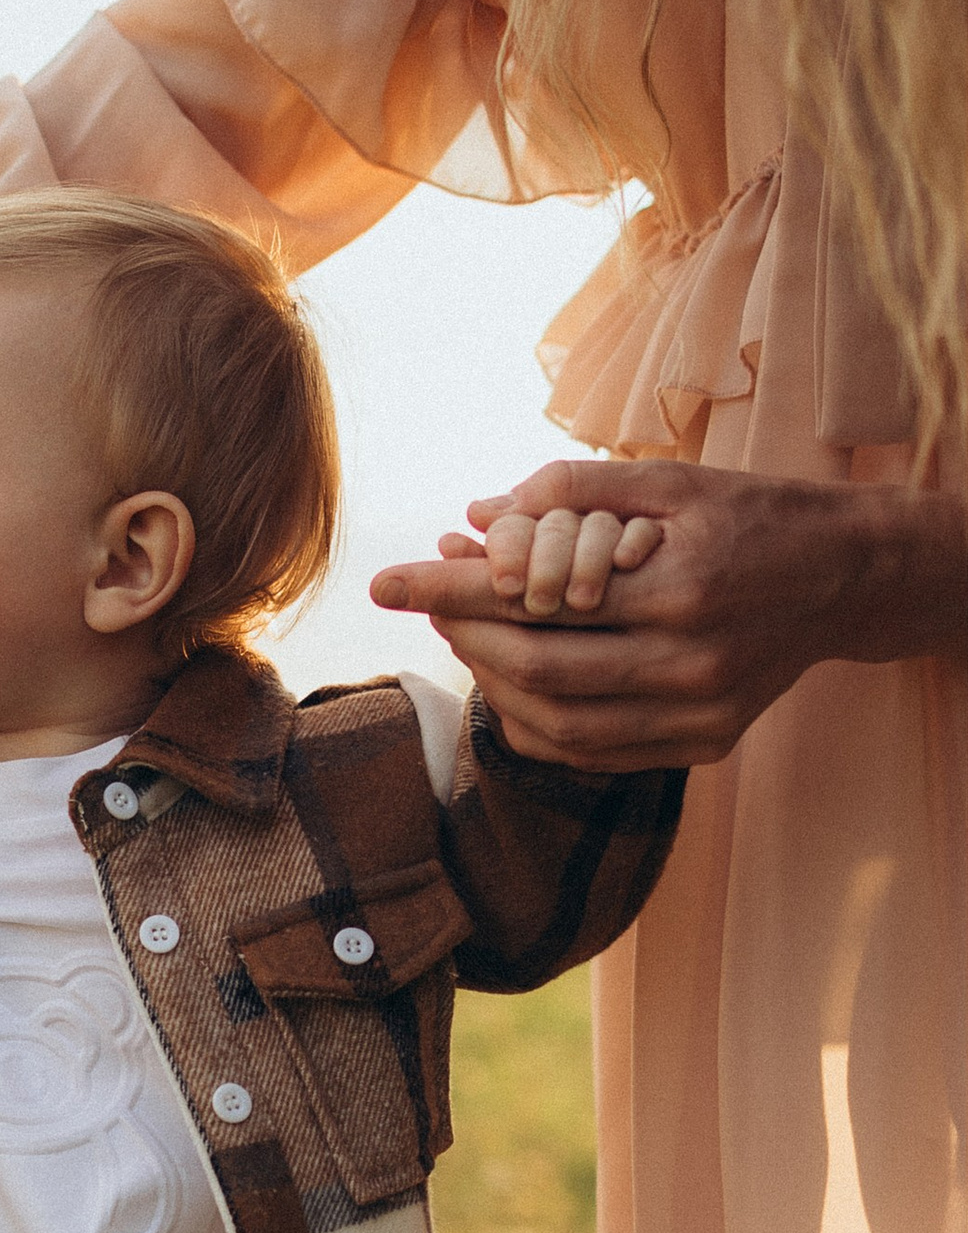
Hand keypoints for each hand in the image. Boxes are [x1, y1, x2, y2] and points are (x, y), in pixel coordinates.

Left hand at [370, 458, 966, 768]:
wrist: (847, 578)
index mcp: (680, 585)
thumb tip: (476, 514)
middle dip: (465, 636)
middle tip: (430, 603)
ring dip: (493, 683)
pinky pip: (593, 752)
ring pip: (558, 723)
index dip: (448, 591)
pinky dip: (536, 725)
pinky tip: (513, 683)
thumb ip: (573, 491)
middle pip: (537, 667)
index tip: (384, 582)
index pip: (533, 594)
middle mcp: (692, 661)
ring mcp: (701, 714)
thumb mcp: (672, 480)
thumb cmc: (751, 516)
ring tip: (467, 639)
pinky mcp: (707, 745)